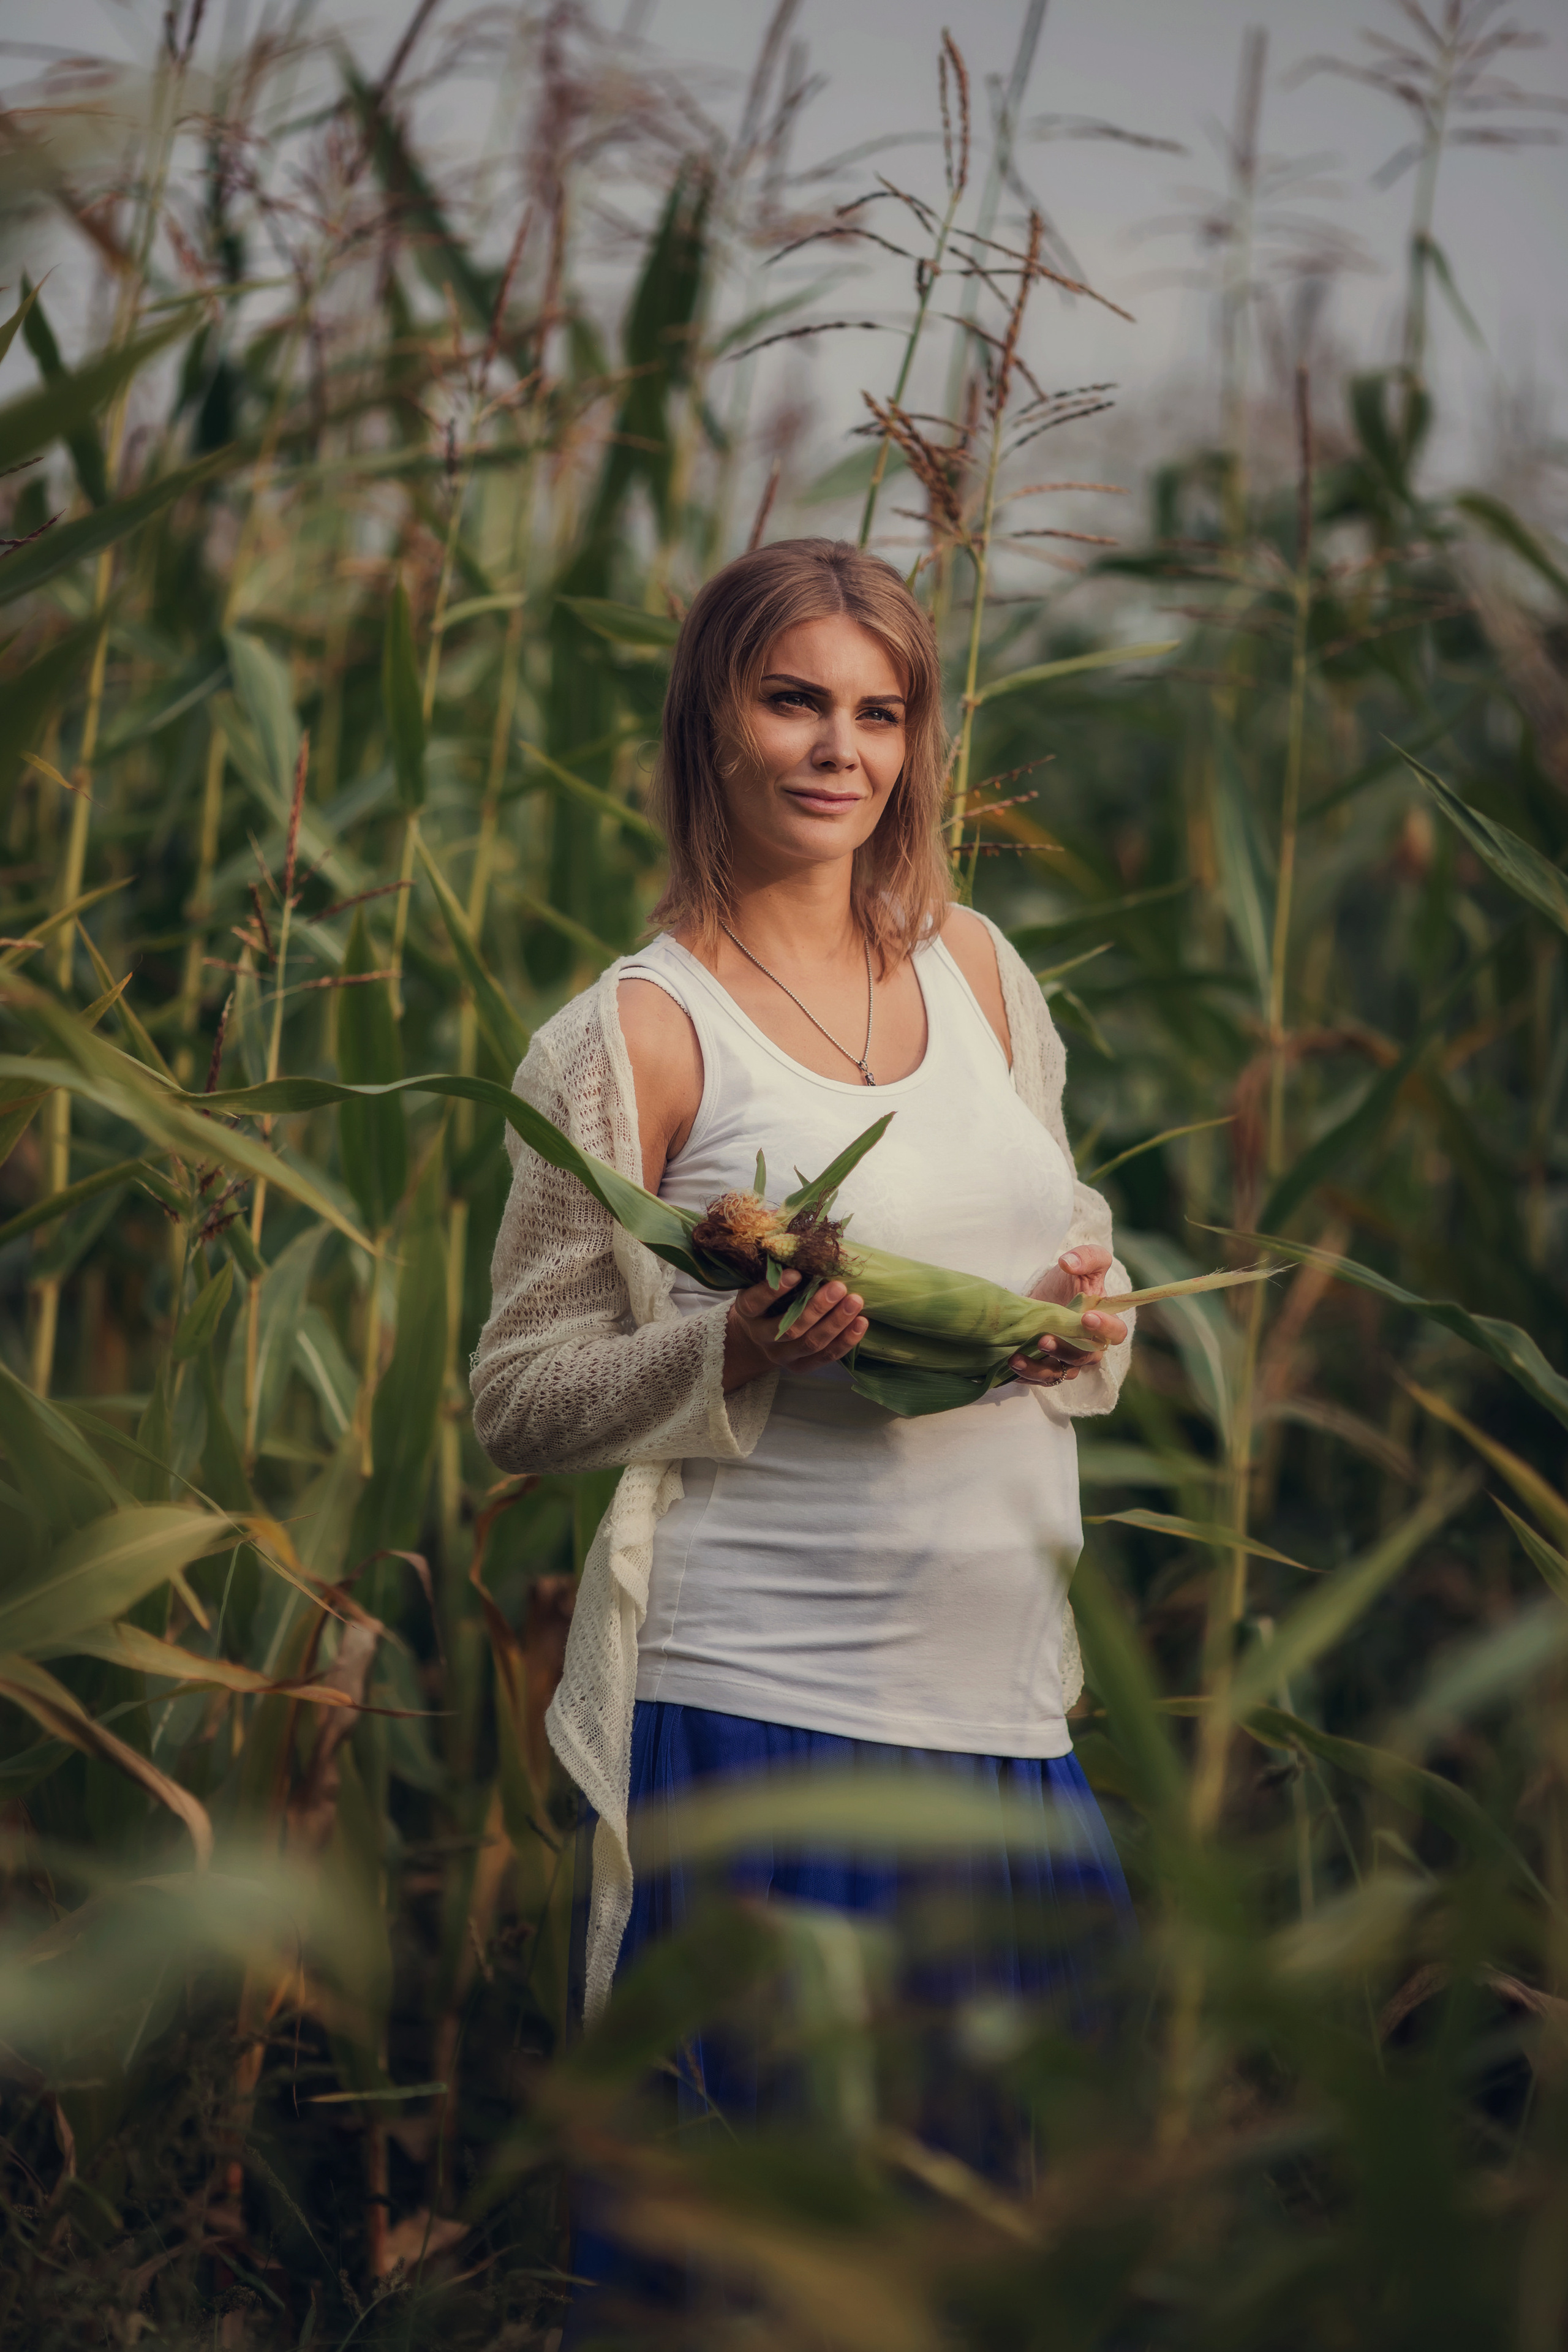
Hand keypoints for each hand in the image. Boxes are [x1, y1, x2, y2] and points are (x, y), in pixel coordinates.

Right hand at [723, 1271, 867, 1391]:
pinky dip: (846, 1341)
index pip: (756, 1303)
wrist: (756, 1337)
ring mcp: (781, 1356)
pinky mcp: (799, 1367)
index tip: (796, 1273)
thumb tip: (806, 1244)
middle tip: (839, 1287)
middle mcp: (762, 1337)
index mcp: (748, 1311)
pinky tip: (861, 1323)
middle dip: (817, 1308)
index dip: (774, 1290)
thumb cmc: (766, 1299)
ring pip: (810, 1344)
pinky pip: (825, 1357)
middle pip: (790, 1329)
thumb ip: (777, 1267)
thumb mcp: (762, 1280)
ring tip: (855, 1301)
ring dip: (836, 1323)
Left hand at [1011, 1243, 1128, 1389]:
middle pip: (1085, 1358)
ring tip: (1018, 1357)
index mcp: (1105, 1324)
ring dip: (1040, 1368)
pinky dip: (1026, 1374)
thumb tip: (1069, 1262)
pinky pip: (1040, 1378)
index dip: (1105, 1328)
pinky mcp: (1047, 1367)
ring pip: (1061, 1373)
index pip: (1116, 1333)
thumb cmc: (1070, 1280)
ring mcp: (1068, 1360)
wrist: (1043, 1294)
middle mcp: (1089, 1347)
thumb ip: (1087, 1256)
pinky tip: (1012, 1362)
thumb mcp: (1083, 1261)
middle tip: (1044, 1338)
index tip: (1087, 1316)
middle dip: (1065, 1349)